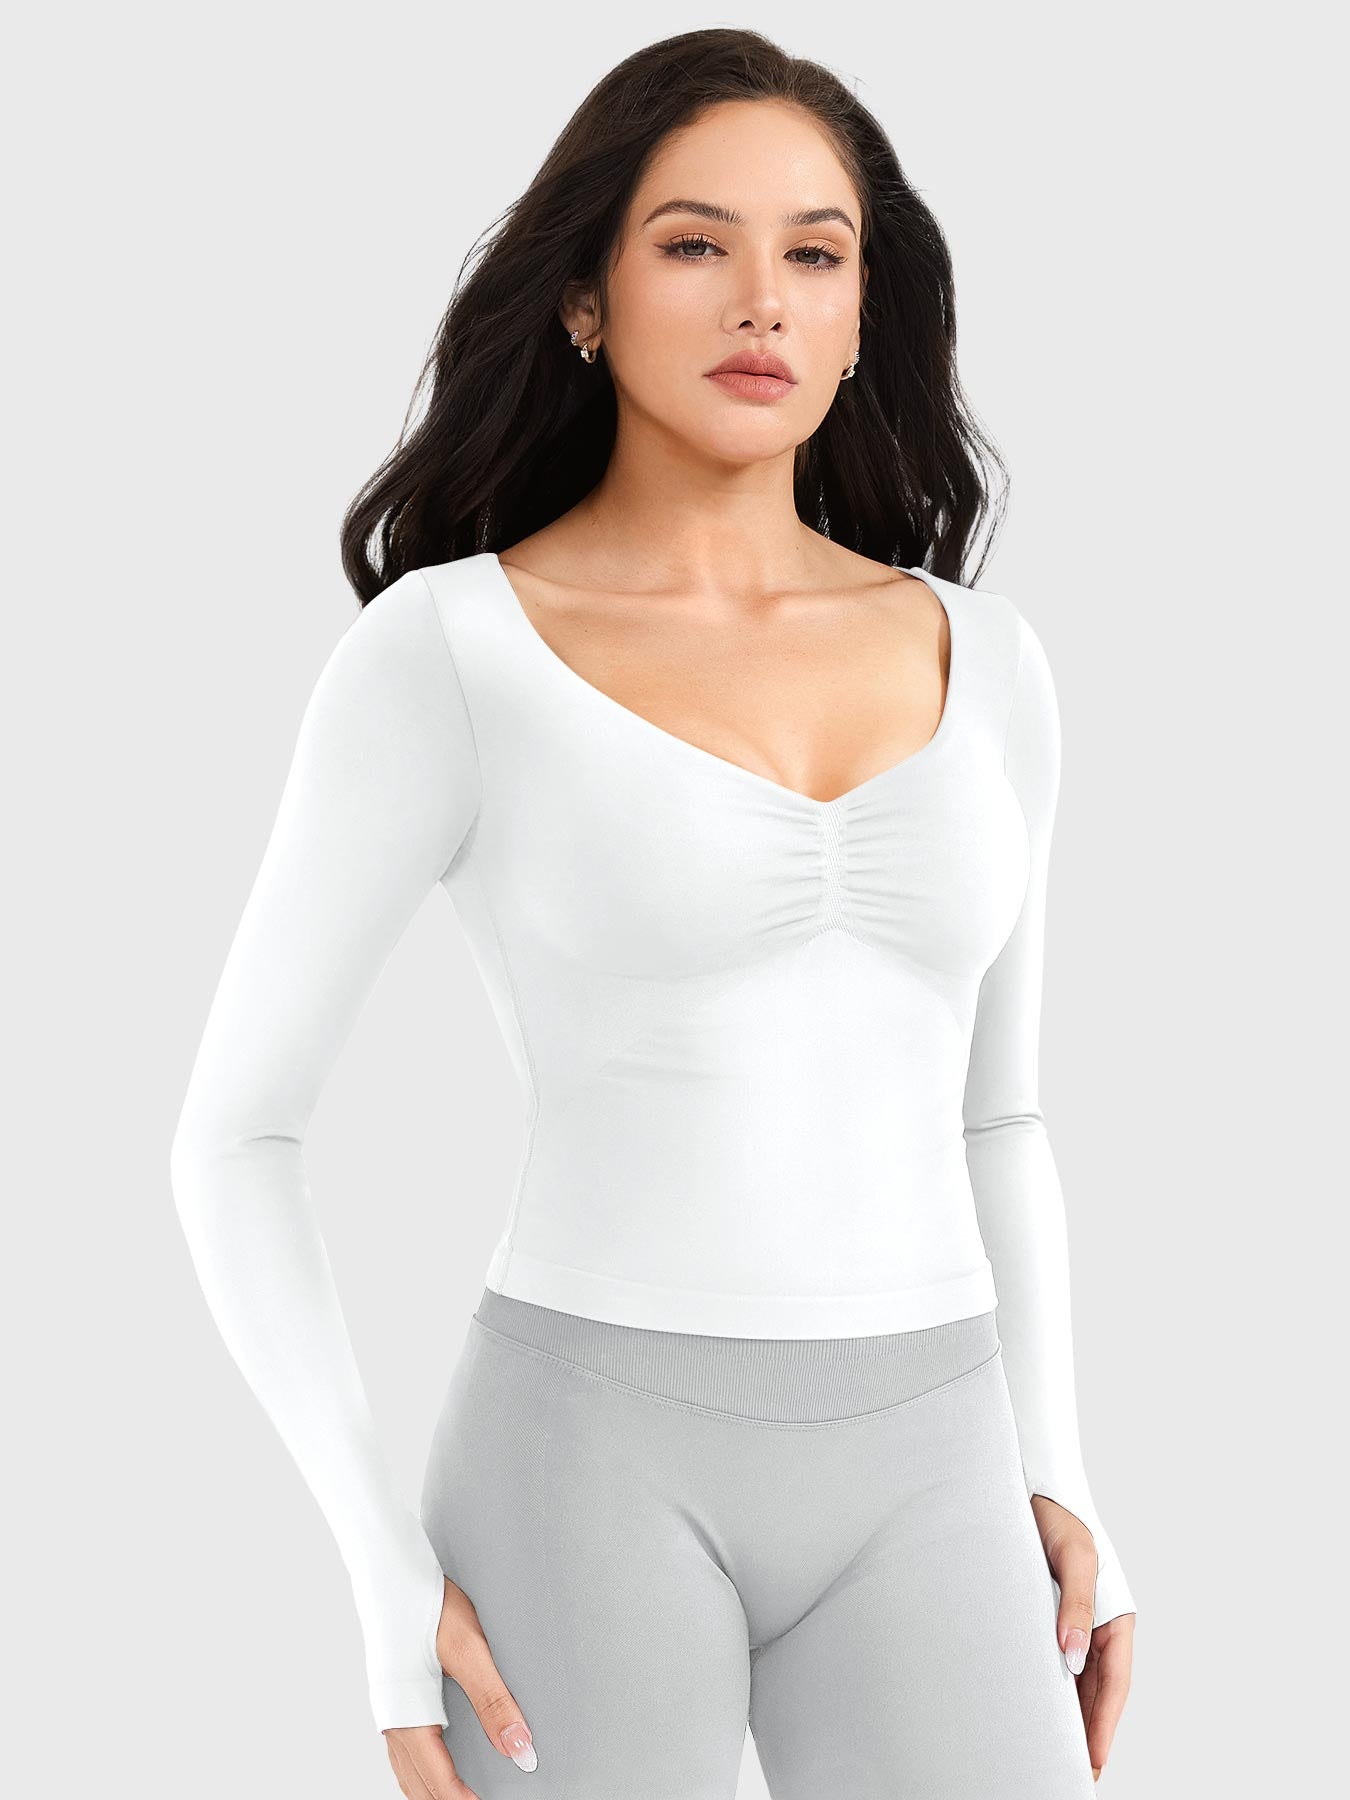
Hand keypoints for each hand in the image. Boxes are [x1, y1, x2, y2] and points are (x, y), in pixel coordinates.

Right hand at [383, 1578, 536, 1797]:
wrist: (390, 1571)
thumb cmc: (426, 1603)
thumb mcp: (469, 1649)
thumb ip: (494, 1701)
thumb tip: (518, 1746)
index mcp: (408, 1717)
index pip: (439, 1781)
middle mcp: (392, 1721)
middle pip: (419, 1785)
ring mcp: (389, 1709)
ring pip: (408, 1771)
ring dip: (433, 1790)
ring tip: (461, 1794)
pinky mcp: (392, 1696)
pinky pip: (404, 1750)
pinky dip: (422, 1769)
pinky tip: (437, 1762)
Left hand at [1030, 1494, 1133, 1781]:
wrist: (1033, 1486)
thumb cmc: (1058, 1517)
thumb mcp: (1074, 1557)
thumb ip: (1076, 1605)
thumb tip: (1073, 1655)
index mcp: (1117, 1617)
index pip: (1114, 1683)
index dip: (1104, 1724)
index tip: (1092, 1761)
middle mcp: (1100, 1625)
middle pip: (1099, 1690)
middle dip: (1090, 1731)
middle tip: (1075, 1771)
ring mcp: (1077, 1621)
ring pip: (1080, 1680)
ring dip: (1072, 1714)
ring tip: (1057, 1752)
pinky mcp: (1052, 1614)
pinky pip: (1058, 1660)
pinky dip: (1055, 1688)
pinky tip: (1040, 1707)